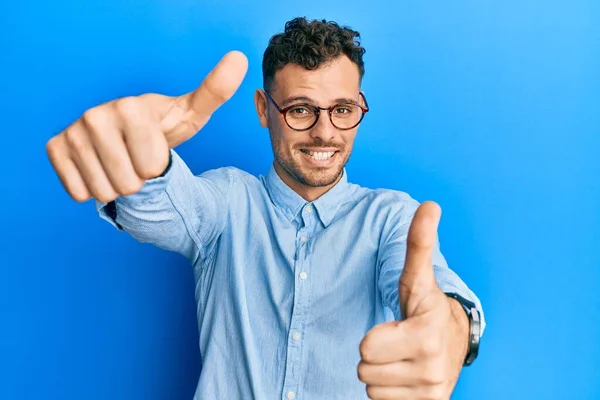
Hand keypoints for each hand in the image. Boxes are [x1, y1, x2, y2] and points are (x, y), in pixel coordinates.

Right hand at [46, 51, 247, 202]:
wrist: (128, 134)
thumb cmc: (163, 127)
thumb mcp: (191, 113)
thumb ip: (215, 91)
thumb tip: (240, 58)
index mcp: (132, 107)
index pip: (151, 167)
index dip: (157, 165)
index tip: (154, 147)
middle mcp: (96, 115)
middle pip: (128, 184)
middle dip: (136, 179)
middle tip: (135, 158)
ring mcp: (73, 131)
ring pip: (103, 191)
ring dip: (116, 185)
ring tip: (120, 161)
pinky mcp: (55, 148)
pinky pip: (79, 192)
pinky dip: (91, 188)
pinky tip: (99, 166)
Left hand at [358, 201, 469, 399]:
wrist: (454, 343)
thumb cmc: (426, 307)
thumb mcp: (418, 278)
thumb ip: (419, 243)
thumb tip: (429, 204)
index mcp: (426, 335)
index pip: (366, 348)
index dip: (373, 336)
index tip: (395, 328)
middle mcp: (432, 369)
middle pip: (365, 370)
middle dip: (374, 355)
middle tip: (396, 343)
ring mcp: (431, 392)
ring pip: (371, 389)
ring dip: (381, 373)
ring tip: (401, 358)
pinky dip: (389, 392)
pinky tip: (404, 376)